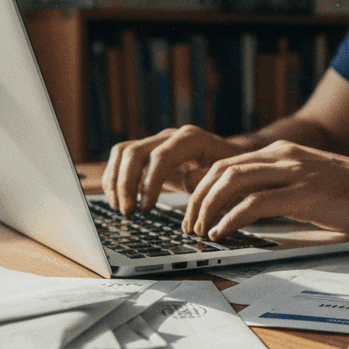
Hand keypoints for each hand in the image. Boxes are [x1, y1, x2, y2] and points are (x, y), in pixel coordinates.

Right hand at [101, 125, 245, 214]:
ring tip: (120, 208)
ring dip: (116, 181)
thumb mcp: (226, 176)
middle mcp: (170, 136)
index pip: (160, 157)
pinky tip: (118, 200)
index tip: (146, 208)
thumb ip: (207, 177)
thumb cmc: (232, 170)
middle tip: (128, 212)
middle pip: (135, 152)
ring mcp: (157, 142)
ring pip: (123, 152)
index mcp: (191, 139)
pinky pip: (123, 158)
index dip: (149, 183)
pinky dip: (115, 177)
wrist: (233, 159)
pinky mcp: (149, 152)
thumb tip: (186, 179)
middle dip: (126, 184)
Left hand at [184, 140, 348, 239]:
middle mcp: (283, 156)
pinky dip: (232, 219)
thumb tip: (249, 210)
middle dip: (198, 199)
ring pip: (232, 183)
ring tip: (202, 232)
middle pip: (221, 171)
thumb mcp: (308, 182)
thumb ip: (280, 188)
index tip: (194, 212)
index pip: (226, 164)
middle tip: (191, 225)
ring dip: (209, 209)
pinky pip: (255, 204)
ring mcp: (294, 173)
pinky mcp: (304, 194)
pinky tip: (224, 233)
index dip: (202, 188)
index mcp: (282, 152)